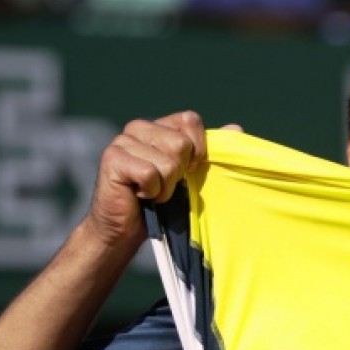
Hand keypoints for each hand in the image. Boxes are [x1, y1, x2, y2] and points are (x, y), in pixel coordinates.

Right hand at [86, 111, 209, 248]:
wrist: (128, 228)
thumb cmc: (165, 203)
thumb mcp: (192, 174)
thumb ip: (210, 151)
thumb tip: (236, 128)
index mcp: (160, 126)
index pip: (190, 120)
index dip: (198, 148)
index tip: (190, 170)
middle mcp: (139, 128)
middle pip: (181, 144)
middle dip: (181, 173)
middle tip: (166, 184)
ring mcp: (123, 141)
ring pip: (168, 162)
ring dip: (166, 186)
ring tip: (154, 192)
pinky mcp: (113, 158)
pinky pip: (150, 174)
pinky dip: (152, 192)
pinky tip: (141, 195)